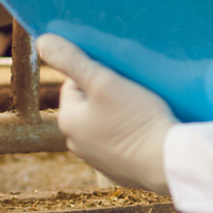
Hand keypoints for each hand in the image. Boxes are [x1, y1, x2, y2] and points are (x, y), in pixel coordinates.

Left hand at [36, 33, 176, 194]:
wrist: (170, 164)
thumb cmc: (137, 120)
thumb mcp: (103, 81)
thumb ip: (72, 60)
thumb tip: (42, 41)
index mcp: (67, 121)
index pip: (74, 83)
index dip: (98, 74)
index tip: (120, 76)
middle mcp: (76, 144)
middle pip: (90, 104)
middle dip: (109, 94)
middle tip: (134, 90)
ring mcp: (99, 161)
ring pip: (106, 124)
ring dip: (121, 115)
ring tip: (144, 110)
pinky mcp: (120, 171)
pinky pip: (122, 143)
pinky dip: (132, 135)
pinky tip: (149, 131)